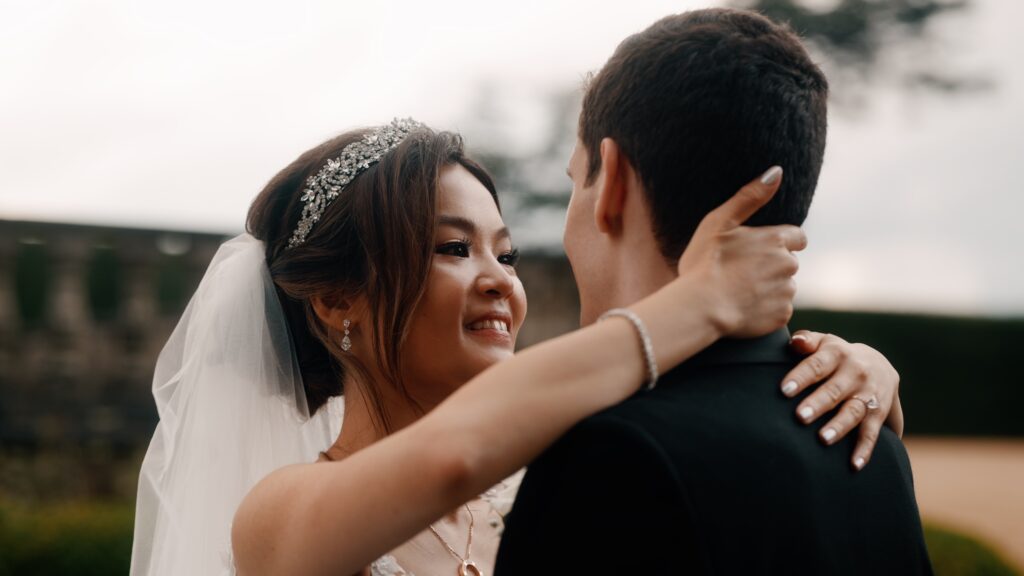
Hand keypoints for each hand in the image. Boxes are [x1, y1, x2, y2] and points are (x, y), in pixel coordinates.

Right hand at [678, 166, 806, 337]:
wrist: (701, 307)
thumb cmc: (705, 262)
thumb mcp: (720, 221)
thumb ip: (750, 196)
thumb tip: (777, 171)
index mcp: (776, 240)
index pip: (797, 237)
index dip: (780, 242)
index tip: (761, 250)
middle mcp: (788, 265)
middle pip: (787, 263)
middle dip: (771, 266)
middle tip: (741, 272)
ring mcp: (786, 292)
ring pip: (782, 287)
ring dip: (768, 288)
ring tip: (739, 291)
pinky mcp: (781, 316)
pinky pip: (778, 310)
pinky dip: (765, 310)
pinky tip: (743, 308)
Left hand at [780, 330, 902, 470]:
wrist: (879, 365)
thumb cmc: (835, 355)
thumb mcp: (823, 342)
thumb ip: (806, 341)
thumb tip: (795, 342)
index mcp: (837, 354)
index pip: (816, 365)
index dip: (801, 377)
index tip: (784, 390)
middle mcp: (856, 373)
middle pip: (834, 390)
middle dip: (818, 403)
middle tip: (800, 416)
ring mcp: (868, 394)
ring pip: (853, 411)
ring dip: (839, 426)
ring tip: (823, 439)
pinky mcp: (878, 413)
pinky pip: (872, 433)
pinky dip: (864, 450)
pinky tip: (854, 466)